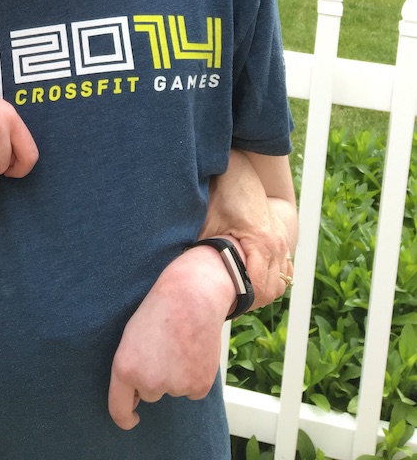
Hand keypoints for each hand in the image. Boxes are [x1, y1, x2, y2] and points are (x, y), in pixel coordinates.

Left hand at [108, 247, 233, 429]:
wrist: (191, 295)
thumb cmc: (158, 309)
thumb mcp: (131, 336)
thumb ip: (130, 366)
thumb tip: (136, 396)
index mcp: (125, 369)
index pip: (120, 409)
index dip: (126, 417)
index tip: (132, 417)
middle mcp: (149, 383)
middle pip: (149, 394)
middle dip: (154, 376)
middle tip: (162, 346)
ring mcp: (175, 387)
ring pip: (173, 389)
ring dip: (175, 374)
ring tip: (179, 343)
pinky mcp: (199, 387)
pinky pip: (192, 390)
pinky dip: (194, 375)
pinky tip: (193, 351)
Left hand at [200, 150, 296, 307]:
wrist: (241, 171)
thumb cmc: (223, 195)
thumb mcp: (209, 221)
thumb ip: (205, 249)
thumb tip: (190, 274)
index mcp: (261, 243)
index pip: (259, 288)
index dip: (242, 300)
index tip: (225, 305)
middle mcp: (277, 245)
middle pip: (272, 290)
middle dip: (251, 300)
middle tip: (228, 303)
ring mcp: (283, 242)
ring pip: (281, 282)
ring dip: (262, 291)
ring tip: (238, 294)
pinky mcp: (282, 240)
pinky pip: (285, 270)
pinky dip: (271, 279)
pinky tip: (250, 280)